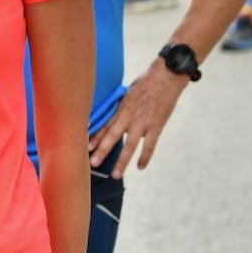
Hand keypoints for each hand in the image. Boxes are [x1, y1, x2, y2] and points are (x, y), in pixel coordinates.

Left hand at [88, 60, 186, 177]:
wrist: (166, 77)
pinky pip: (150, 145)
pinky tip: (140, 167)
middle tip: (92, 164)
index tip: (85, 148)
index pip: (104, 126)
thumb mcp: (127, 93)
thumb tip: (113, 116)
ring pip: (129, 145)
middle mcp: (128, 117)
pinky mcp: (156, 125)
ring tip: (115, 175)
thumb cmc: (145, 83)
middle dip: (101, 151)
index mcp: (120, 109)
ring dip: (122, 161)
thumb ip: (120, 107)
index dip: (94, 138)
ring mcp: (143, 122)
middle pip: (111, 137)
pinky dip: (145, 157)